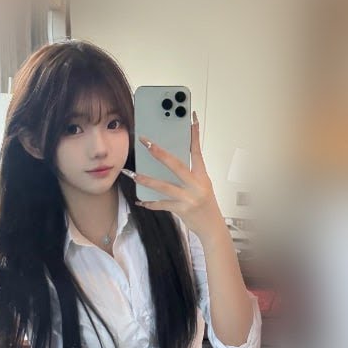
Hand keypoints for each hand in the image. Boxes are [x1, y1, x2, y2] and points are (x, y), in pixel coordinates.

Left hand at [121, 110, 220, 238]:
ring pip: (164, 186)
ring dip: (147, 180)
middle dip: (160, 153)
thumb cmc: (206, 205)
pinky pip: (161, 204)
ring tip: (134, 174)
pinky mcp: (182, 210)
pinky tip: (140, 200)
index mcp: (202, 176)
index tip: (191, 119)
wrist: (212, 227)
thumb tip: (168, 162)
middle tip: (146, 143)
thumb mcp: (202, 186)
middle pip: (177, 165)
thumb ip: (188, 175)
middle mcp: (196, 185)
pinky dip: (150, 203)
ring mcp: (189, 198)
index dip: (194, 135)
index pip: (197, 151)